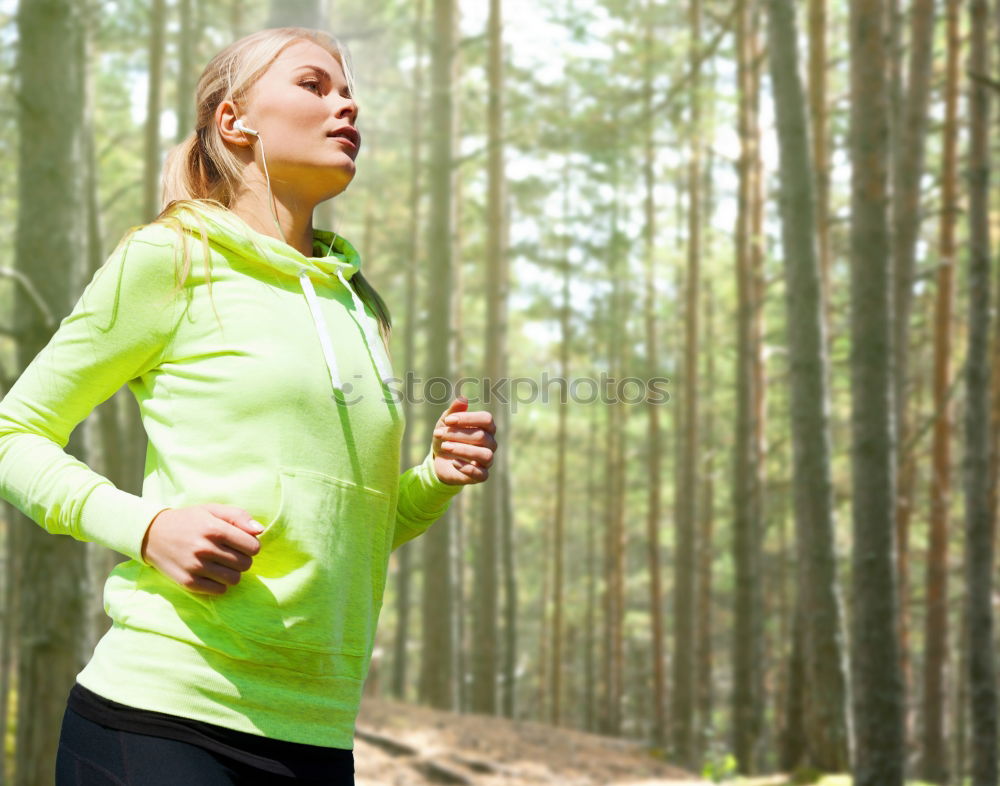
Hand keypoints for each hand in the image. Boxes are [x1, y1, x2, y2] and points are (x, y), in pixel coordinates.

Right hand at [140, 504, 263, 594]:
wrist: (152, 534)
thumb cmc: (189, 520)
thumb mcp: (213, 510)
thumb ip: (239, 516)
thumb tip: (260, 531)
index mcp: (215, 529)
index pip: (253, 547)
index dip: (251, 546)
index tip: (242, 544)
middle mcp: (205, 549)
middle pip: (245, 564)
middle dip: (242, 559)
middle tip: (230, 553)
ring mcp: (196, 567)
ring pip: (234, 579)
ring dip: (232, 572)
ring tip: (221, 564)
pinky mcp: (188, 582)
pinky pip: (220, 591)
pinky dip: (220, 584)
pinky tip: (211, 573)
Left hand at [431, 396, 497, 485]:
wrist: (439, 460)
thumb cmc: (446, 437)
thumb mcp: (445, 423)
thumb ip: (453, 411)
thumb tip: (463, 399)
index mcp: (486, 427)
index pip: (486, 419)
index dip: (468, 419)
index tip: (448, 420)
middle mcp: (490, 443)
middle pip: (482, 436)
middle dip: (458, 434)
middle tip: (439, 434)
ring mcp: (487, 460)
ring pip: (485, 455)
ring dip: (463, 450)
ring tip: (445, 447)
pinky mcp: (481, 475)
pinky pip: (482, 474)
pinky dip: (467, 468)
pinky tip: (453, 462)